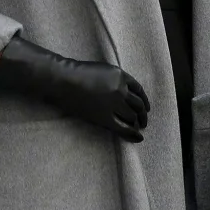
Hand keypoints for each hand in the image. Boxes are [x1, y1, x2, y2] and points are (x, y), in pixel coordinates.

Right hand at [0, 35, 149, 141]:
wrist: (63, 81)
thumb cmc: (77, 73)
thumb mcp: (102, 71)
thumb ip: (115, 80)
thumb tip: (123, 93)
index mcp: (121, 75)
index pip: (139, 90)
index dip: (144, 100)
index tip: (146, 108)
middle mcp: (121, 89)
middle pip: (138, 104)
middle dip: (142, 114)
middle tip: (143, 121)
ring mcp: (114, 104)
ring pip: (132, 116)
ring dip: (137, 123)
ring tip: (138, 128)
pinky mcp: (105, 117)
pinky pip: (123, 127)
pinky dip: (132, 133)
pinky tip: (138, 138)